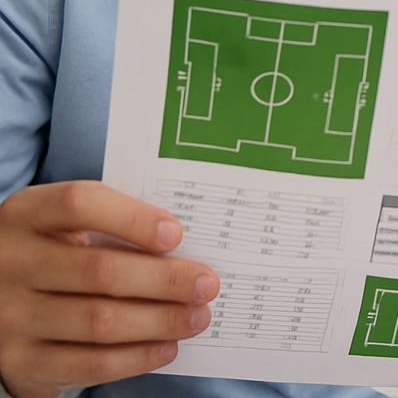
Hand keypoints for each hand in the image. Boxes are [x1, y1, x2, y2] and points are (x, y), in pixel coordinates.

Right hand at [0, 181, 219, 397]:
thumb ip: (111, 226)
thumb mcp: (64, 227)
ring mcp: (10, 316)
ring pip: (99, 321)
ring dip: (160, 320)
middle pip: (99, 270)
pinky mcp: (19, 361)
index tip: (177, 234)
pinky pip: (87, 364)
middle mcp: (12, 263)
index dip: (132, 218)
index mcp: (26, 214)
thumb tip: (188, 248)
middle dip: (165, 280)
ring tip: (198, 317)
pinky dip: (135, 357)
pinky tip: (167, 347)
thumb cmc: (53, 252)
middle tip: (207, 284)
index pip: (80, 204)